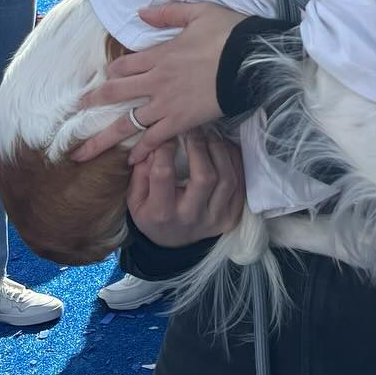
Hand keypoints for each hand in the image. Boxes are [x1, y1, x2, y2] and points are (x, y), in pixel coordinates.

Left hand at [71, 0, 245, 163]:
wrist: (252, 60)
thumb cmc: (229, 34)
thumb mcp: (200, 12)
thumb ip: (168, 13)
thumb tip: (139, 13)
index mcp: (159, 55)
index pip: (123, 66)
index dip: (111, 73)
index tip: (105, 80)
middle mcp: (156, 81)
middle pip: (114, 94)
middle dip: (91, 104)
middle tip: (74, 114)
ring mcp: (167, 103)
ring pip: (126, 123)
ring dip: (102, 139)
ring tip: (81, 154)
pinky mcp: (182, 121)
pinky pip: (155, 139)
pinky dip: (142, 151)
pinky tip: (131, 161)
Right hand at [126, 133, 244, 248]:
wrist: (175, 244)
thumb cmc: (153, 215)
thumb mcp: (136, 200)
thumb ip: (141, 173)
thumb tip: (154, 144)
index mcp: (161, 213)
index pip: (163, 174)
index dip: (165, 149)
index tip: (168, 136)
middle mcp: (190, 216)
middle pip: (204, 176)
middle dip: (199, 147)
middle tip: (193, 130)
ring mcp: (215, 218)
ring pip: (227, 178)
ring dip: (219, 150)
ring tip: (209, 136)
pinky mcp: (232, 215)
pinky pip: (239, 183)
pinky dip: (233, 161)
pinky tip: (222, 149)